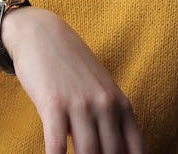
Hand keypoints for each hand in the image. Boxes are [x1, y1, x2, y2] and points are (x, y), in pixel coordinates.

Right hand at [2, 7, 144, 153]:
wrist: (41, 34)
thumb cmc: (71, 65)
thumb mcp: (100, 88)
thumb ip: (112, 119)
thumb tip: (121, 152)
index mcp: (120, 103)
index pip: (135, 150)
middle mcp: (104, 105)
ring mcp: (80, 104)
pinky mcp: (53, 104)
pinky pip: (57, 145)